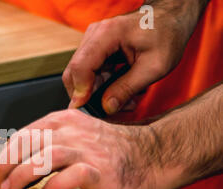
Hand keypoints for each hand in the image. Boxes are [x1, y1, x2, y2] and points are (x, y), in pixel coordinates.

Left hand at [0, 109, 171, 188]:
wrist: (150, 158)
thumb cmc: (111, 152)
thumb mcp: (76, 138)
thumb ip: (52, 145)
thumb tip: (22, 163)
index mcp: (63, 121)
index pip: (24, 134)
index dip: (5, 154)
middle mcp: (72, 131)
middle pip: (29, 143)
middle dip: (6, 165)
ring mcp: (86, 149)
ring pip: (45, 157)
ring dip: (22, 175)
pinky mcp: (99, 169)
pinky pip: (70, 177)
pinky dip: (53, 187)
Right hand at [63, 1, 207, 113]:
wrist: (171, 18)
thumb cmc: (167, 35)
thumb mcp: (154, 67)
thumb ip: (128, 88)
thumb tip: (107, 107)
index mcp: (107, 34)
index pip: (81, 67)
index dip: (80, 92)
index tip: (87, 111)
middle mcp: (94, 35)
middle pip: (74, 72)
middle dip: (87, 96)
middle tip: (107, 111)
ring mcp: (93, 41)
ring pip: (81, 76)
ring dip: (96, 94)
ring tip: (122, 103)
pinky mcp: (97, 49)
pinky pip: (90, 73)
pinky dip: (101, 87)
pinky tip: (119, 93)